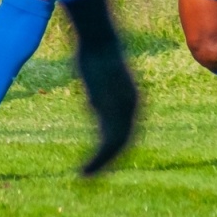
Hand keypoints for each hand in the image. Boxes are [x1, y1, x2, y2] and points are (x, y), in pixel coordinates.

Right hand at [60, 0, 137, 175]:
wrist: (100, 41)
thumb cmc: (96, 53)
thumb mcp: (101, 77)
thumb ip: (102, 94)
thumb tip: (97, 100)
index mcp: (131, 100)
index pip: (126, 131)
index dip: (115, 147)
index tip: (102, 158)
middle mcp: (131, 107)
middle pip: (124, 142)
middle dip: (109, 160)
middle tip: (93, 174)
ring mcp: (122, 110)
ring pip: (116, 147)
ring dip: (101, 164)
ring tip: (86, 176)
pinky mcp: (111, 112)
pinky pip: (106, 144)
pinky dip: (96, 160)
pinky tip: (85, 169)